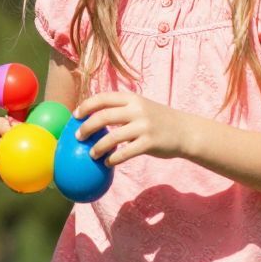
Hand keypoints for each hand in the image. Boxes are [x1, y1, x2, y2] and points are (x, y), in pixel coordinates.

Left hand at [73, 92, 197, 167]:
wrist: (185, 131)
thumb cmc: (158, 120)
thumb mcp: (142, 107)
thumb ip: (122, 110)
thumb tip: (94, 118)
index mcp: (132, 98)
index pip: (103, 98)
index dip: (86, 106)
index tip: (75, 115)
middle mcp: (137, 110)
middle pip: (103, 116)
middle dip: (86, 127)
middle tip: (77, 137)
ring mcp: (143, 126)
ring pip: (111, 137)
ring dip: (97, 147)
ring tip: (91, 154)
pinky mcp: (149, 143)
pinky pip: (125, 153)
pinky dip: (113, 159)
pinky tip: (107, 163)